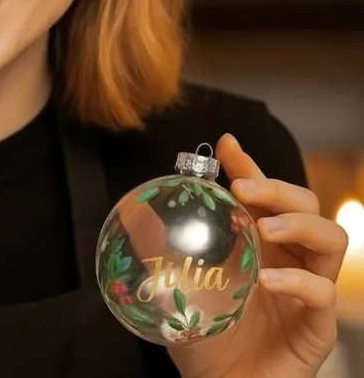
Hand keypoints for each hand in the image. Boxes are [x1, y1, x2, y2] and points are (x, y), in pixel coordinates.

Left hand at [168, 133, 347, 377]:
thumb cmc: (202, 335)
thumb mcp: (180, 282)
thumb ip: (172, 248)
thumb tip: (148, 211)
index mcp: (259, 243)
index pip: (263, 196)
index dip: (250, 167)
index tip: (227, 145)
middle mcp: (288, 260)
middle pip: (307, 207)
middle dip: (278, 189)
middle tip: (243, 189)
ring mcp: (307, 292)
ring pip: (331, 240)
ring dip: (300, 225)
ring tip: (266, 229)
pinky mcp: (317, 328)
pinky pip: (324, 295)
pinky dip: (299, 282)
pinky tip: (268, 280)